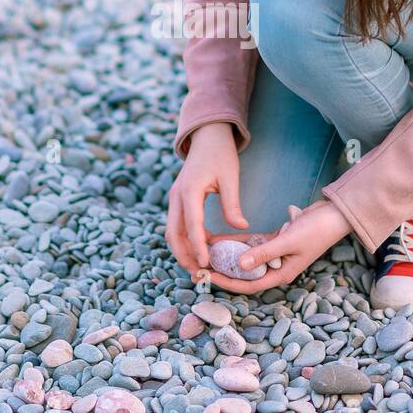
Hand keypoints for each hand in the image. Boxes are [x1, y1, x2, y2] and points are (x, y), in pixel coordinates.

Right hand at [166, 122, 247, 273]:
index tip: (205, 264)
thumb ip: (232, 203)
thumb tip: (240, 228)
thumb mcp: (230, 177)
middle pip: (173, 234)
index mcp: (189, 190)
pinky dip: (185, 241)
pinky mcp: (177, 201)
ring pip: (172, 232)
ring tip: (198, 269)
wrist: (206, 137)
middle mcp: (176, 196)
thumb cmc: (220, 155)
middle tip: (198, 275)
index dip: (197, 247)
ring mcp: (174, 199)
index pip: (191, 225)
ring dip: (182, 251)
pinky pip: (177, 226)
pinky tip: (200, 251)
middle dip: (184, 256)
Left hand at [209, 199, 349, 294]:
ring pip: (245, 258)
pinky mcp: (274, 240)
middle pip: (243, 274)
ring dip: (226, 256)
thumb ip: (263, 253)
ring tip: (203, 252)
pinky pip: (251, 244)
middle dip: (222, 271)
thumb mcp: (288, 241)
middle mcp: (276, 267)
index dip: (227, 283)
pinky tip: (218, 238)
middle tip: (199, 266)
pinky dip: (237, 242)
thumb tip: (239, 265)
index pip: (248, 285)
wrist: (334, 214)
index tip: (207, 277)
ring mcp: (275, 254)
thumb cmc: (316, 230)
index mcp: (281, 274)